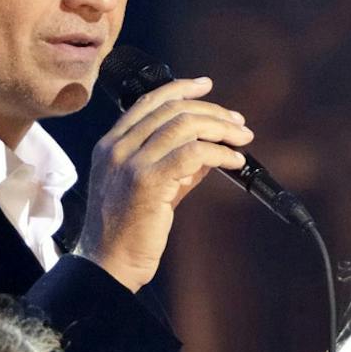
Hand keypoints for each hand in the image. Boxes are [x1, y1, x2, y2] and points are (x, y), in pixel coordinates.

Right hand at [74, 75, 251, 291]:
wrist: (108, 264)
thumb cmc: (127, 232)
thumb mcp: (149, 189)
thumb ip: (175, 166)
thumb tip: (210, 150)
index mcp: (110, 145)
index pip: (148, 102)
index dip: (180, 89)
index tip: (206, 86)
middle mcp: (116, 147)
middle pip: (172, 110)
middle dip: (211, 111)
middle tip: (238, 122)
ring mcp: (129, 162)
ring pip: (184, 126)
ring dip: (221, 128)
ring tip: (242, 138)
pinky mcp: (147, 180)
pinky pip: (193, 153)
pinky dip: (220, 152)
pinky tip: (234, 161)